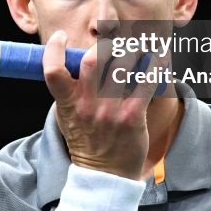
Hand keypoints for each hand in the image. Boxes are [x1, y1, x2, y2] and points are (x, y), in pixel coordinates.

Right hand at [42, 30, 161, 180]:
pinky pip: (146, 83)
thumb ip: (68, 90)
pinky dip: (154, 66)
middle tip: (113, 44)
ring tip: (136, 49)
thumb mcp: (66, 115)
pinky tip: (157, 59)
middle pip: (92, 60)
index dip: (54, 49)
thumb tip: (72, 60)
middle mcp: (87, 105)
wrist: (105, 174)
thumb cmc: (86, 140)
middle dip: (104, 45)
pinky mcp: (133, 117)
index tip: (61, 37)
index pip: (52, 70)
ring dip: (131, 51)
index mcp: (68, 103)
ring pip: (122, 66)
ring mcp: (110, 111)